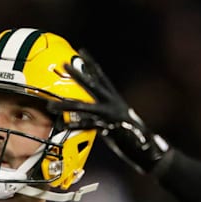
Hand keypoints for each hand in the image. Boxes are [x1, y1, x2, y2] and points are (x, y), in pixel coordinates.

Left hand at [48, 50, 171, 174]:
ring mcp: (110, 116)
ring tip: (50, 105)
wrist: (150, 150)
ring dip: (67, 105)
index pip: (102, 77)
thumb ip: (102, 117)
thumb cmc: (134, 138)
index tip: (82, 51)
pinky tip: (63, 125)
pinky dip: (76, 126)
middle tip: (64, 63)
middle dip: (78, 75)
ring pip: (84, 108)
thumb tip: (89, 117)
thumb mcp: (116, 122)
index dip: (92, 64)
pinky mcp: (109, 130)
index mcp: (115, 100)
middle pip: (92, 86)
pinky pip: (89, 127)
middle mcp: (113, 104)